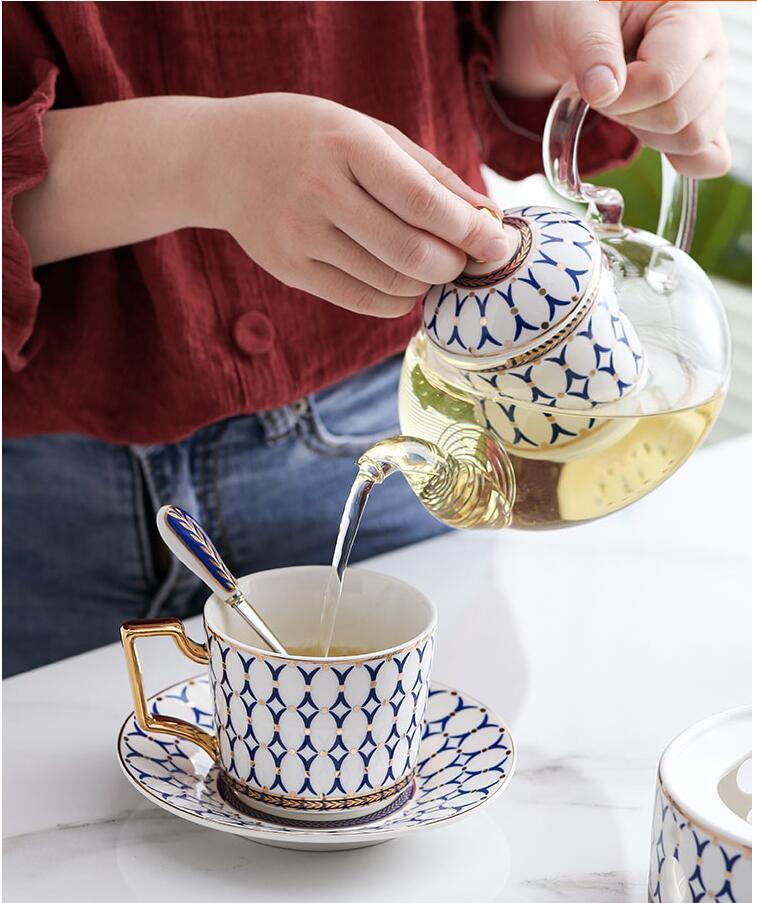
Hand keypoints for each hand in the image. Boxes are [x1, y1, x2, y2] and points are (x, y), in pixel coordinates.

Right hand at [201, 93, 510, 317]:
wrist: (221, 158)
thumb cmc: (310, 138)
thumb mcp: (369, 133)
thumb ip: (430, 173)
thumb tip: (488, 217)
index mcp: (346, 143)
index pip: (423, 202)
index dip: (470, 231)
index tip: (499, 246)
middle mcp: (319, 191)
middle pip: (410, 252)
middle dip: (455, 265)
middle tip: (468, 260)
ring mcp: (300, 236)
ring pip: (389, 284)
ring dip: (428, 284)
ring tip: (435, 267)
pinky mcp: (290, 270)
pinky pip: (361, 301)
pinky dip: (398, 301)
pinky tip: (405, 285)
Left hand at [497, 1, 729, 177]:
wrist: (579, 25)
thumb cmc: (581, 8)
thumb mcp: (577, 15)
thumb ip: (592, 49)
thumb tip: (604, 91)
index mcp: (689, 14)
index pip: (665, 81)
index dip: (623, 97)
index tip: (596, 85)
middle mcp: (710, 50)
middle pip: (681, 115)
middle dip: (631, 116)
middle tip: (607, 92)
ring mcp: (709, 85)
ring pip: (694, 137)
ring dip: (647, 135)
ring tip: (624, 105)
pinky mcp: (699, 114)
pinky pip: (711, 156)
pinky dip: (683, 162)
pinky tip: (653, 143)